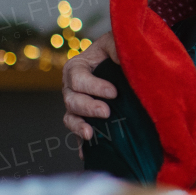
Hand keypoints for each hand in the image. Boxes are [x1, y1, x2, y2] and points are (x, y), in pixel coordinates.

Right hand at [62, 32, 118, 147]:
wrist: (125, 62)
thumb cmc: (118, 48)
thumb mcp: (116, 41)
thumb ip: (116, 46)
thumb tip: (120, 58)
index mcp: (77, 67)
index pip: (78, 79)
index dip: (94, 87)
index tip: (114, 93)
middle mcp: (72, 88)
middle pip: (72, 101)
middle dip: (88, 107)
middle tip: (107, 112)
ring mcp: (77, 105)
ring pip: (70, 118)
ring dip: (79, 127)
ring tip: (91, 134)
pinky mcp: (85, 119)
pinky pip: (78, 133)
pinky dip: (81, 144)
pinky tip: (87, 153)